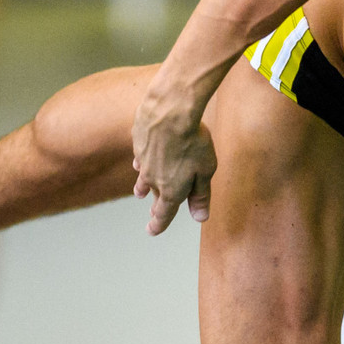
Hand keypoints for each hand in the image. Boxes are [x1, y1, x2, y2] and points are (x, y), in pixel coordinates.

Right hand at [131, 85, 216, 234]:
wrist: (170, 111)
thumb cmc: (193, 141)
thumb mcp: (205, 171)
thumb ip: (201, 195)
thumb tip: (200, 217)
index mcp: (171, 190)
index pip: (164, 214)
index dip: (159, 225)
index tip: (152, 231)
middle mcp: (153, 179)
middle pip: (154, 197)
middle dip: (155, 207)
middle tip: (152, 214)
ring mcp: (143, 161)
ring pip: (143, 178)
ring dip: (142, 188)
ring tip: (139, 194)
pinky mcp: (138, 143)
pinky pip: (140, 158)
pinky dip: (142, 163)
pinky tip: (140, 163)